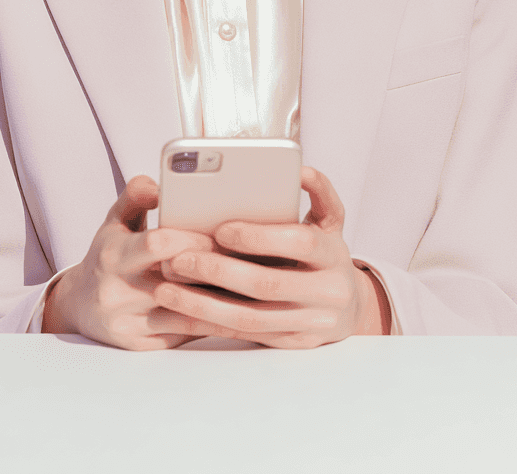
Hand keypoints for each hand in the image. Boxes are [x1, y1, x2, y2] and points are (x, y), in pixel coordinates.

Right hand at [42, 175, 237, 348]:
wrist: (80, 304)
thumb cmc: (109, 254)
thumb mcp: (115, 220)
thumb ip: (136, 195)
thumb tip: (162, 185)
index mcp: (113, 255)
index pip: (159, 243)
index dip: (194, 238)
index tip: (222, 231)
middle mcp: (117, 292)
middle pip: (178, 280)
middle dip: (216, 269)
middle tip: (252, 257)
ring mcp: (129, 323)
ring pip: (187, 313)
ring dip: (222, 299)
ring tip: (254, 283)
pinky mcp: (142, 347)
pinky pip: (185, 335)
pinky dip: (213, 320)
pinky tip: (238, 308)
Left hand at [154, 166, 389, 348]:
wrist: (350, 307)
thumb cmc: (326, 253)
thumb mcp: (330, 221)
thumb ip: (318, 193)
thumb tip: (301, 170)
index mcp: (334, 254)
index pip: (300, 242)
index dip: (261, 236)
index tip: (221, 228)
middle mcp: (328, 292)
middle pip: (269, 284)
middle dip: (219, 272)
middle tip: (178, 260)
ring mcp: (311, 324)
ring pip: (252, 318)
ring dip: (204, 304)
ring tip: (167, 289)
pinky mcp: (292, 345)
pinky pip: (246, 336)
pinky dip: (210, 324)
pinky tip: (181, 313)